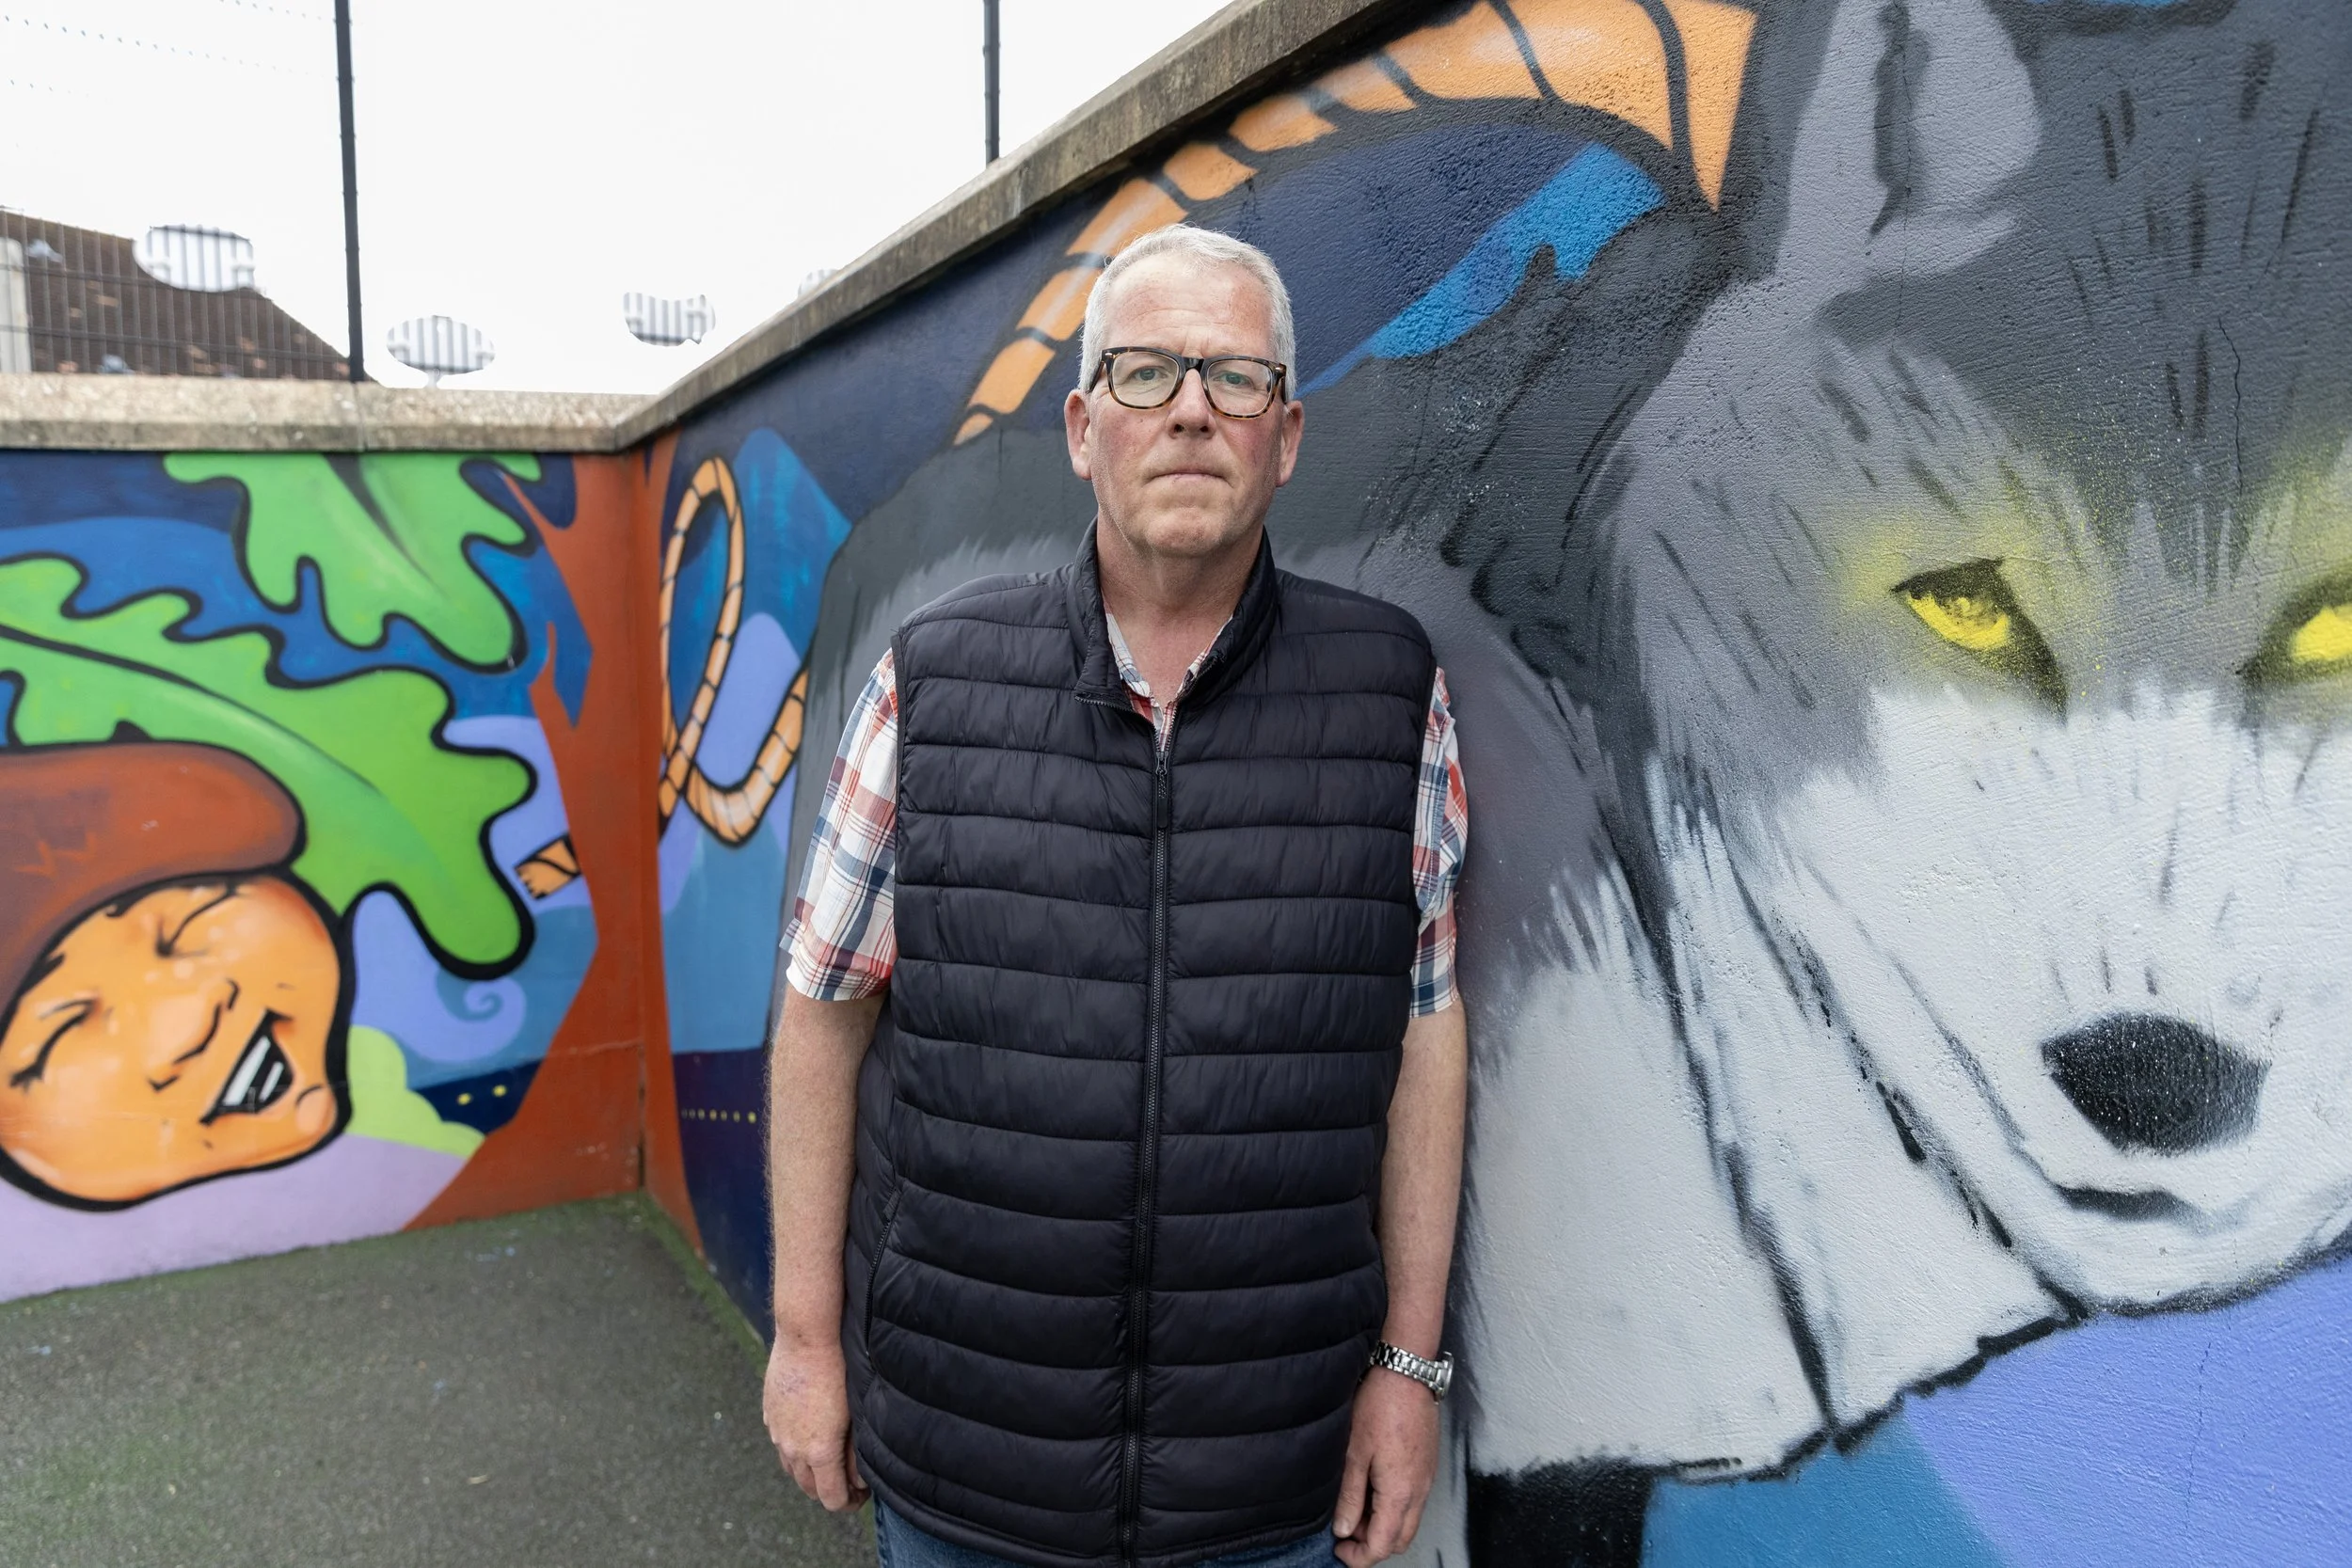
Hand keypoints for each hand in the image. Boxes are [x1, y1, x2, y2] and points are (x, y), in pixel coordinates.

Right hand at [763, 1334, 867, 1510]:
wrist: (806, 1337)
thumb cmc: (840, 1370)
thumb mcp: (856, 1415)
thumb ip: (856, 1452)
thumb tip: (859, 1480)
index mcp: (819, 1452)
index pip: (831, 1499)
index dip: (850, 1504)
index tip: (862, 1495)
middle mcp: (794, 1448)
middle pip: (809, 1489)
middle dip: (829, 1491)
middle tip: (849, 1484)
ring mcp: (778, 1432)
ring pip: (792, 1469)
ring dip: (810, 1473)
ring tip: (830, 1463)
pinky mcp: (770, 1415)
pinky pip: (781, 1445)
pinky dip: (795, 1451)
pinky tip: (810, 1435)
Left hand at [1332, 1366, 1438, 1567]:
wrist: (1406, 1374)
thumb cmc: (1378, 1407)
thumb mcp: (1353, 1453)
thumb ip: (1350, 1496)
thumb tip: (1344, 1529)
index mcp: (1400, 1493)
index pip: (1384, 1545)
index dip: (1359, 1557)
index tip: (1337, 1549)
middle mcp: (1419, 1492)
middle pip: (1400, 1540)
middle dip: (1372, 1546)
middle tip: (1344, 1532)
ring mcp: (1426, 1480)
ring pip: (1407, 1522)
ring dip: (1382, 1527)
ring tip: (1353, 1508)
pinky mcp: (1426, 1467)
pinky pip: (1413, 1503)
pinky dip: (1392, 1509)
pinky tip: (1370, 1490)